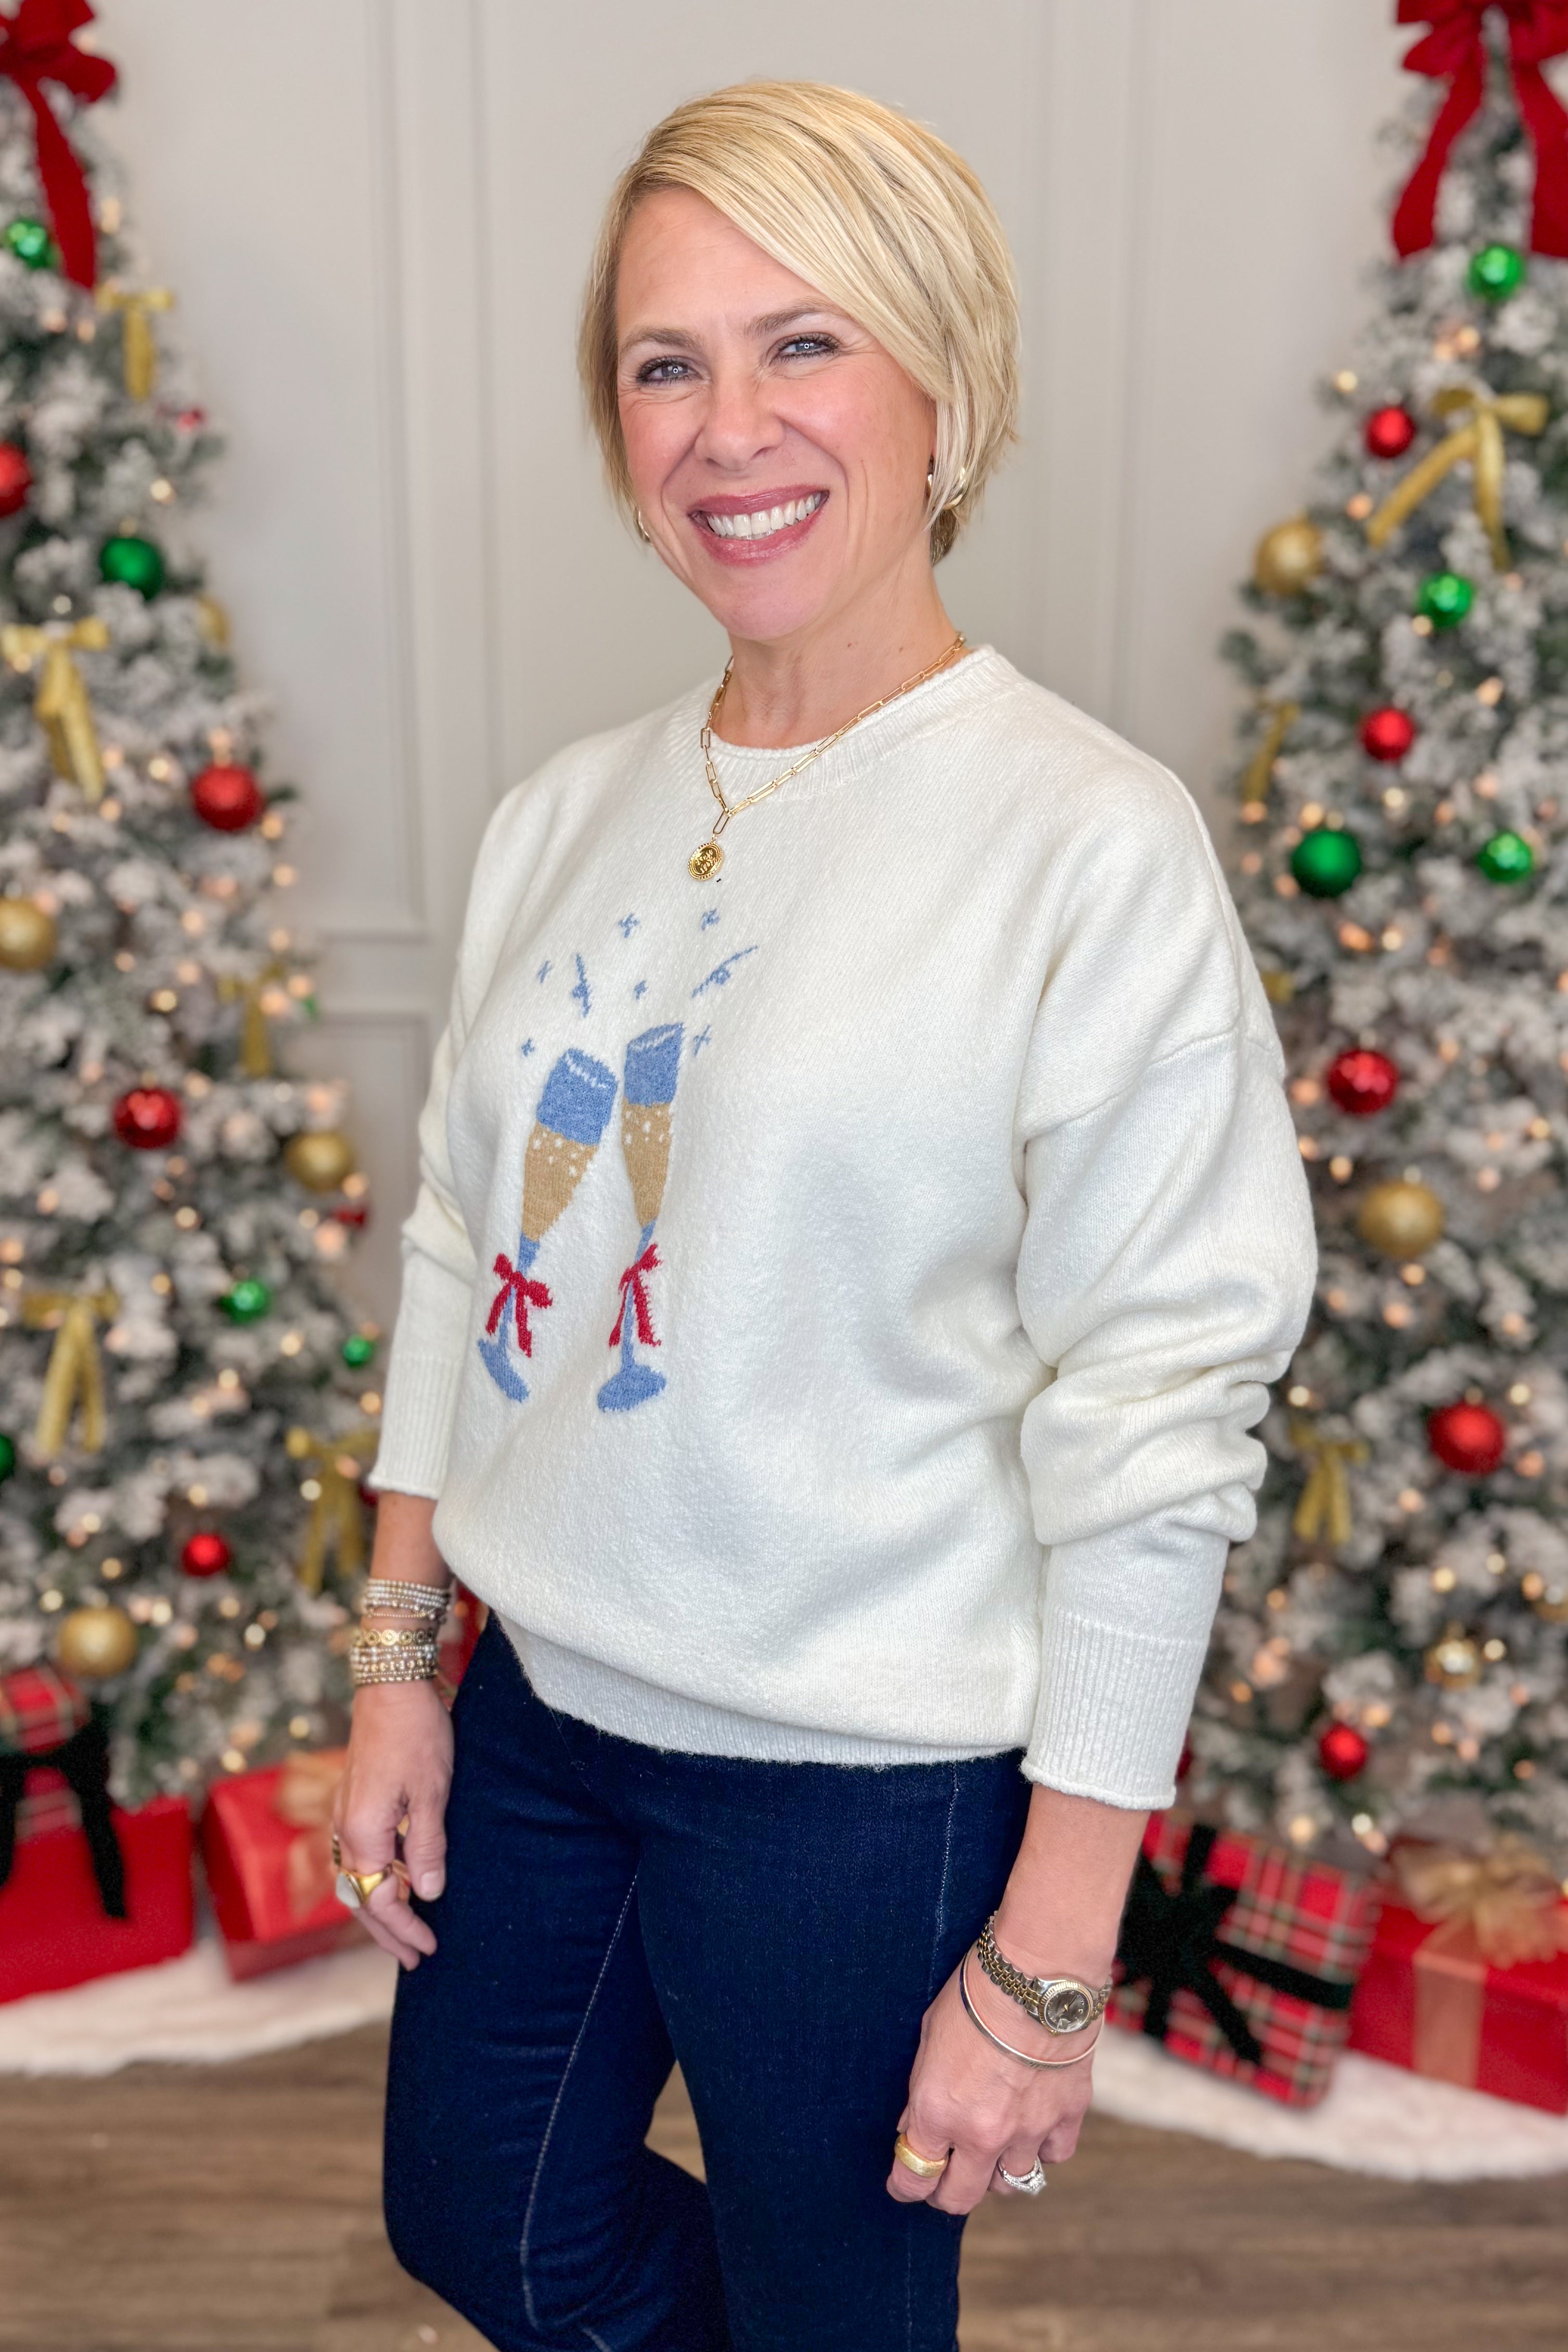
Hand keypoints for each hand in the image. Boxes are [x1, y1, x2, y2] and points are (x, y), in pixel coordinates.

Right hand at [332, 1679, 452, 1969]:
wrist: (390, 1686)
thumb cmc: (417, 1735)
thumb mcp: (432, 1793)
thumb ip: (427, 1847)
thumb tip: (427, 1895)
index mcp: (362, 1833)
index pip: (380, 1899)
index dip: (404, 1928)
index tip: (429, 1948)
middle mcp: (344, 1829)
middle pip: (359, 1897)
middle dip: (386, 1931)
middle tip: (415, 1957)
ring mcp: (344, 1815)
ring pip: (354, 1879)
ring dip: (378, 1908)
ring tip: (405, 1929)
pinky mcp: (351, 1801)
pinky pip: (356, 1856)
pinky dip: (373, 1879)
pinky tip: (394, 1882)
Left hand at [885, 1954, 1096, 2212]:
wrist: (1036, 1974)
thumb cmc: (973, 1994)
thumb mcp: (928, 2038)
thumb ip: (921, 2092)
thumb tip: (913, 2126)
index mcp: (939, 2113)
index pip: (914, 2179)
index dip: (904, 2186)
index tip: (903, 2183)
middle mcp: (982, 2134)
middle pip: (960, 2198)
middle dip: (946, 2191)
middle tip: (944, 2174)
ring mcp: (1029, 2130)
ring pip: (1012, 2184)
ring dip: (996, 2169)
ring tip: (992, 2144)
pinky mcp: (1067, 2116)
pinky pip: (1054, 2155)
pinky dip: (1042, 2148)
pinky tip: (1033, 2125)